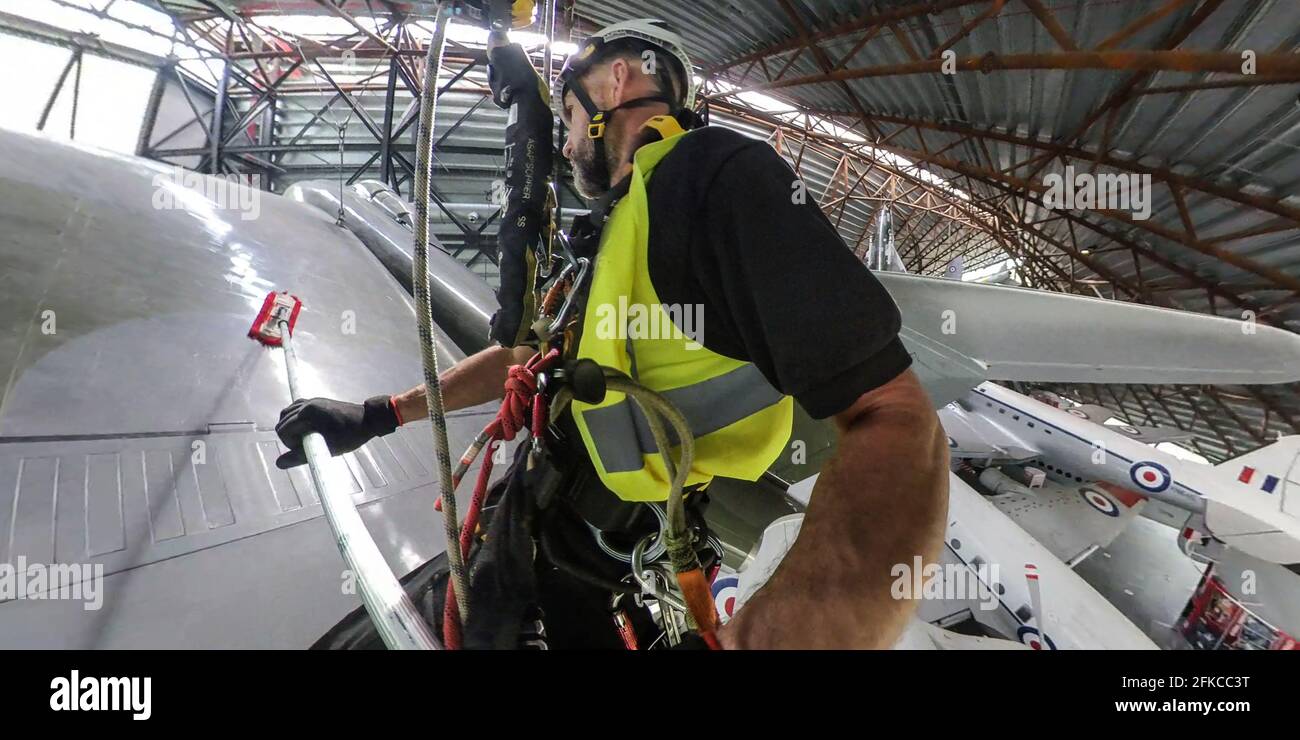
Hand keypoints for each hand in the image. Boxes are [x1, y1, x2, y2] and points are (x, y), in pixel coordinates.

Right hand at [274, 395, 398, 468]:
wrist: (367, 420)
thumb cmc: (350, 436)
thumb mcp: (326, 449)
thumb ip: (301, 456)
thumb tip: (278, 463)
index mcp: (307, 414)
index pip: (283, 430)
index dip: (289, 444)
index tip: (305, 449)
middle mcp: (306, 404)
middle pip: (282, 422)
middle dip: (289, 436)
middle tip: (306, 445)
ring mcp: (311, 400)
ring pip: (287, 413)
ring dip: (290, 427)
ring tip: (306, 438)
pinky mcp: (316, 400)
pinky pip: (296, 408)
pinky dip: (295, 418)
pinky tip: (306, 428)